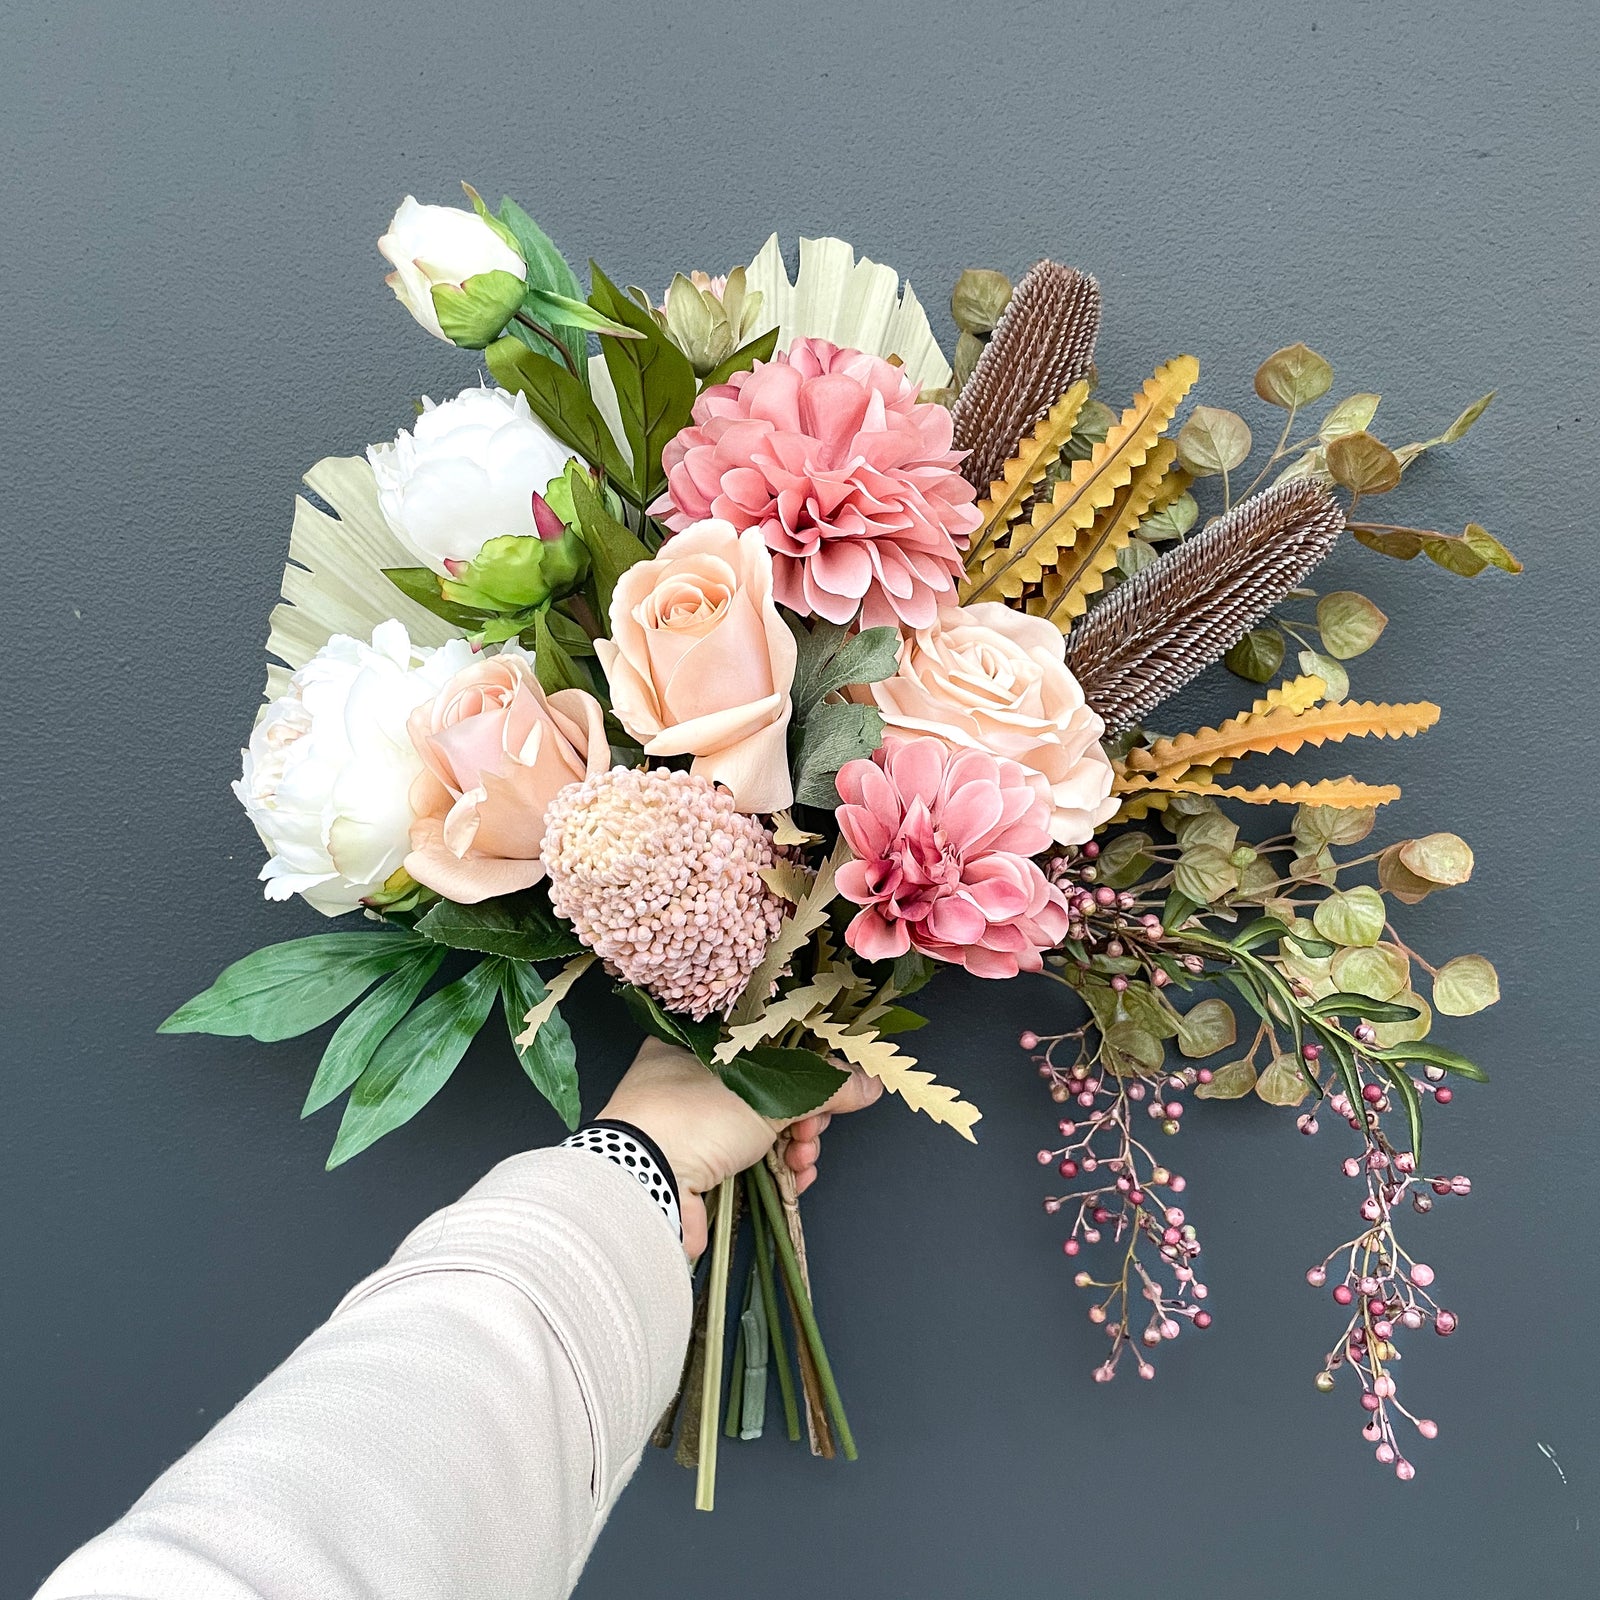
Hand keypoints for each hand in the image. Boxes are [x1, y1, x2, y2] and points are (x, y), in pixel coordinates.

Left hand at [597, 1038, 882, 1255]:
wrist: (643, 1183)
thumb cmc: (693, 1116)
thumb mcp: (772, 1091)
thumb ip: (826, 1086)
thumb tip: (869, 1083)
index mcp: (694, 1043)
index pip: (762, 1045)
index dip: (800, 1066)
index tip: (825, 1084)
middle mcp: (685, 1082)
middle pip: (766, 1091)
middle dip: (802, 1115)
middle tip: (811, 1129)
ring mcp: (685, 1128)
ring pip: (759, 1130)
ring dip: (793, 1146)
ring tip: (801, 1158)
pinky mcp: (691, 1169)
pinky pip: (746, 1163)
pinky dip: (774, 1171)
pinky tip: (793, 1179)